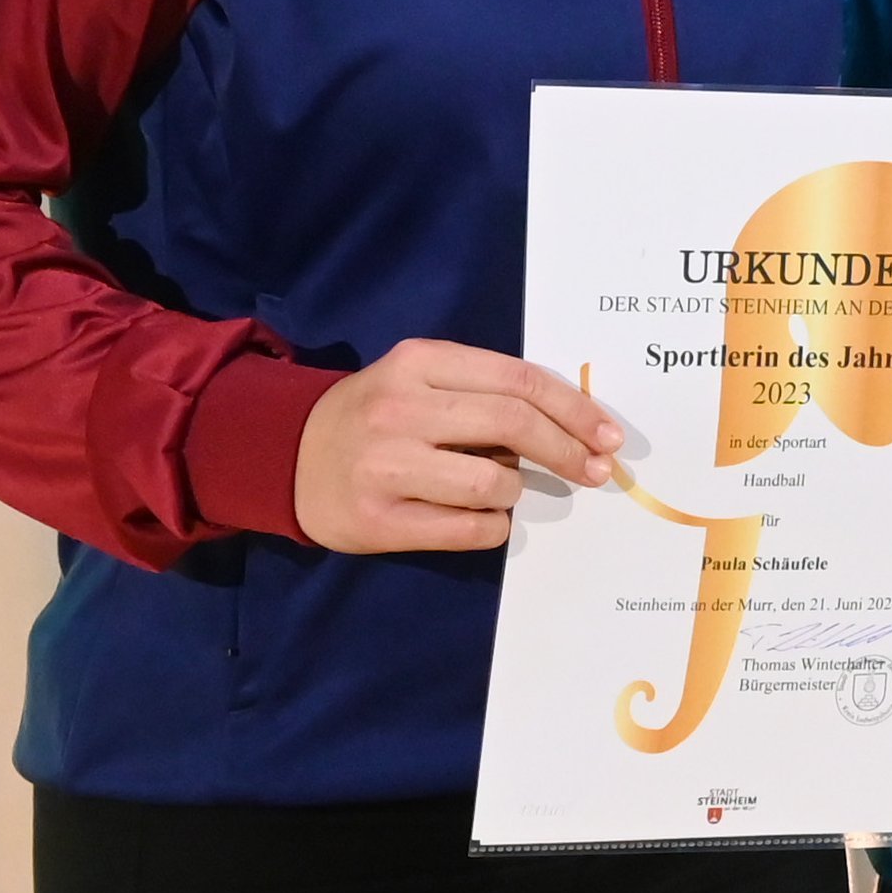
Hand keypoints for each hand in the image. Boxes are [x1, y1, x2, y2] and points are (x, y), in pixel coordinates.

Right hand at [294, 339, 623, 553]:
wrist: (284, 455)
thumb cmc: (375, 415)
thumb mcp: (421, 378)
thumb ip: (485, 389)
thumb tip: (574, 423)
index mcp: (420, 363)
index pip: (520, 381)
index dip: (575, 410)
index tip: (607, 435)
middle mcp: (401, 409)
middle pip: (514, 425)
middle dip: (567, 450)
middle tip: (594, 470)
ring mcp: (384, 466)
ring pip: (494, 483)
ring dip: (516, 491)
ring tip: (503, 489)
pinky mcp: (376, 519)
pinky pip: (467, 529)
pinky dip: (492, 526)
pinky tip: (482, 516)